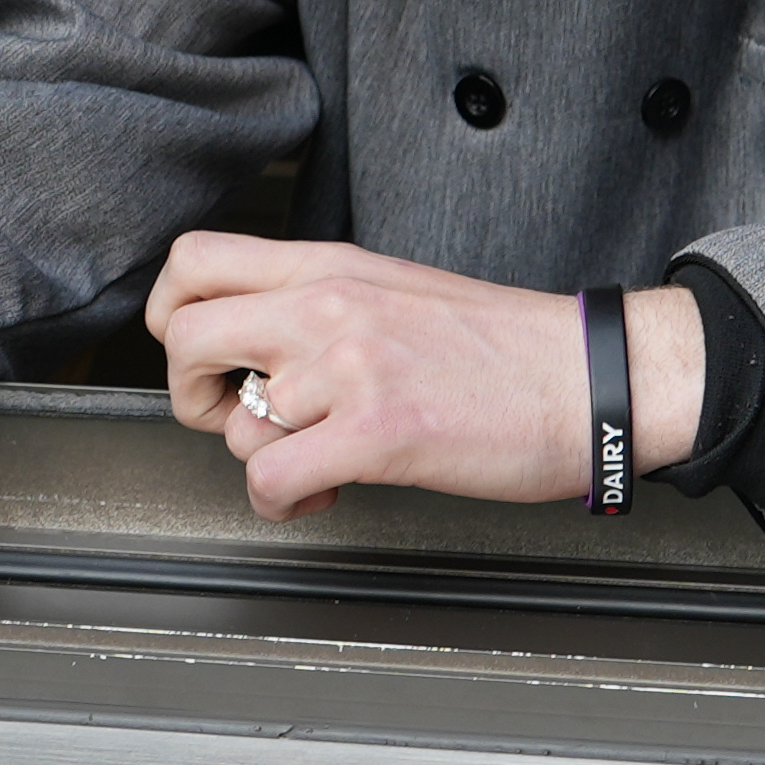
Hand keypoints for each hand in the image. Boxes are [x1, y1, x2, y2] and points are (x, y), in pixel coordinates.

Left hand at [149, 234, 698, 518]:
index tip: (204, 357)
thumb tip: (247, 343)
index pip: (193, 261)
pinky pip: (271, 479)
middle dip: (192, 392)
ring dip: (258, 458)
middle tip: (236, 417)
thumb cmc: (503, 347)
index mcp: (329, 266)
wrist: (592, 378)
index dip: (172, 315)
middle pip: (184, 334)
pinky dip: (281, 504)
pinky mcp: (380, 431)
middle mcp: (329, 305)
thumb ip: (314, 302)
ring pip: (229, 423)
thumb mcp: (393, 289)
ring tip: (309, 460)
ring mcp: (352, 366)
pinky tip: (319, 496)